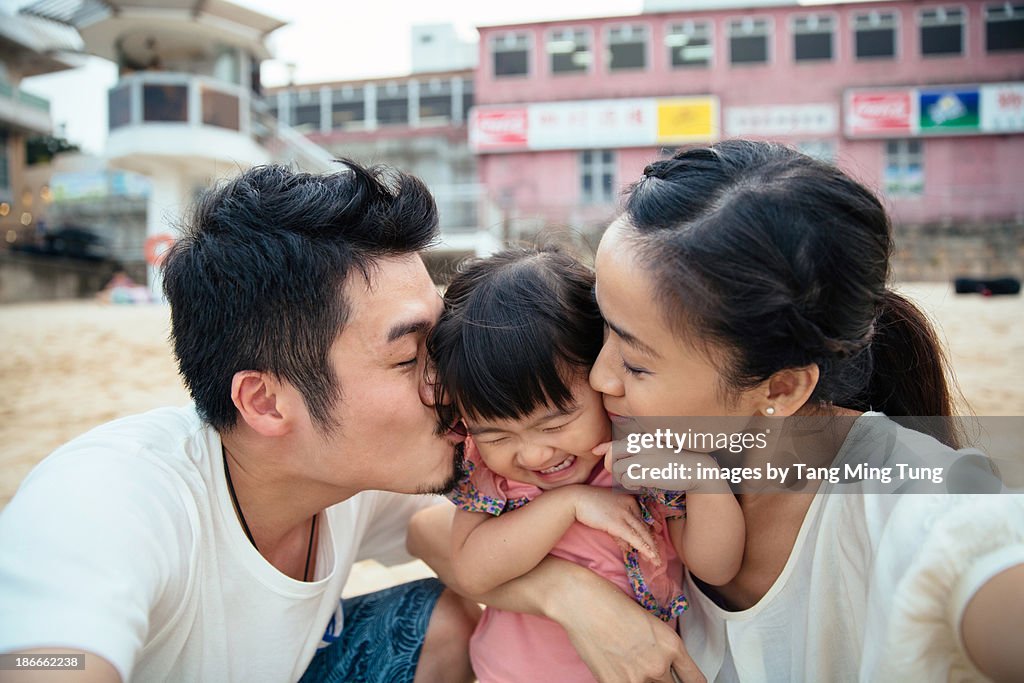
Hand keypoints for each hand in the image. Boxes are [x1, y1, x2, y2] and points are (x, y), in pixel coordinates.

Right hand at [555, 574, 705, 682]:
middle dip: (663, 681)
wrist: (581, 601)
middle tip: (648, 669)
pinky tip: (617, 671)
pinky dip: (624, 682)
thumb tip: (664, 665)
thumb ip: (661, 647)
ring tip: (630, 667)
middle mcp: (659, 665)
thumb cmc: (611, 602)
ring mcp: (637, 678)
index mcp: (672, 645)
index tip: (683, 681)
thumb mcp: (649, 622)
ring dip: (644, 682)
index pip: (695, 680)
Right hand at [569, 485, 660, 564]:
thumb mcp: (608, 515)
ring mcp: (624, 513)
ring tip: (656, 561)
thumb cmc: (589, 505)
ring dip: (651, 549)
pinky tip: (649, 555)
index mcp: (630, 500)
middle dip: (653, 544)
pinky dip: (643, 547)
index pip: (642, 520)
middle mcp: (630, 505)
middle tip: (658, 557)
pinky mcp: (617, 522)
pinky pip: (634, 537)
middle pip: (645, 527)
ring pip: (642, 533)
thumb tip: (627, 546)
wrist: (576, 498)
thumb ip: (618, 530)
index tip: (653, 546)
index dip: (648, 535)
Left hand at [594, 441, 730, 493]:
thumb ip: (628, 448)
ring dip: (622, 478)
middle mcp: (643, 445)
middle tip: (622, 473)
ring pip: (617, 469)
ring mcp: (646, 458)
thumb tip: (598, 449)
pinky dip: (630, 484)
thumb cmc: (673, 460)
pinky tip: (640, 484)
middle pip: (612, 455)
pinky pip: (627, 479)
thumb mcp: (652, 449)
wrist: (697, 469)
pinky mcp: (649, 472)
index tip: (599, 453)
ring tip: (635, 479)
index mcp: (644, 438)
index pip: (615, 443)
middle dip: (611, 465)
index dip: (604, 450)